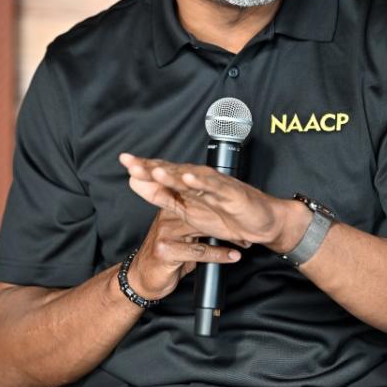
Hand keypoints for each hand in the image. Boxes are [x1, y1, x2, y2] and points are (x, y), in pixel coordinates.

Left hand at [118, 153, 307, 252]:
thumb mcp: (187, 211)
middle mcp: (201, 180)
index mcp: (189, 185)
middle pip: (173, 172)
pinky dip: (201, 182)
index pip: (164, 173)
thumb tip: (134, 182)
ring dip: (173, 174)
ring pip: (191, 177)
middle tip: (131, 162)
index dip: (144, 167)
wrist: (263, 224)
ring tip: (154, 171)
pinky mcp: (231, 193)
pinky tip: (188, 178)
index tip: (124, 161)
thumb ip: (162, 196)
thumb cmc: (227, 215)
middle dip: (152, 168)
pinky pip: (215, 187)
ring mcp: (216, 186)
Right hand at [127, 208, 241, 299]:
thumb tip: (222, 224)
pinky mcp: (165, 250)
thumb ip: (196, 228)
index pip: (199, 200)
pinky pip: (198, 251)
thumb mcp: (180, 238)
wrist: (141, 280)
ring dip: (227, 238)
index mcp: (171, 208)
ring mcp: (165, 232)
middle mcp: (167, 217)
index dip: (222, 209)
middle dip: (228, 224)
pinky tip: (232, 256)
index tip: (241, 215)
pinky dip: (218, 255)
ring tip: (244, 242)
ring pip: (203, 230)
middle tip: (247, 231)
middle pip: (203, 214)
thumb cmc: (164, 259)